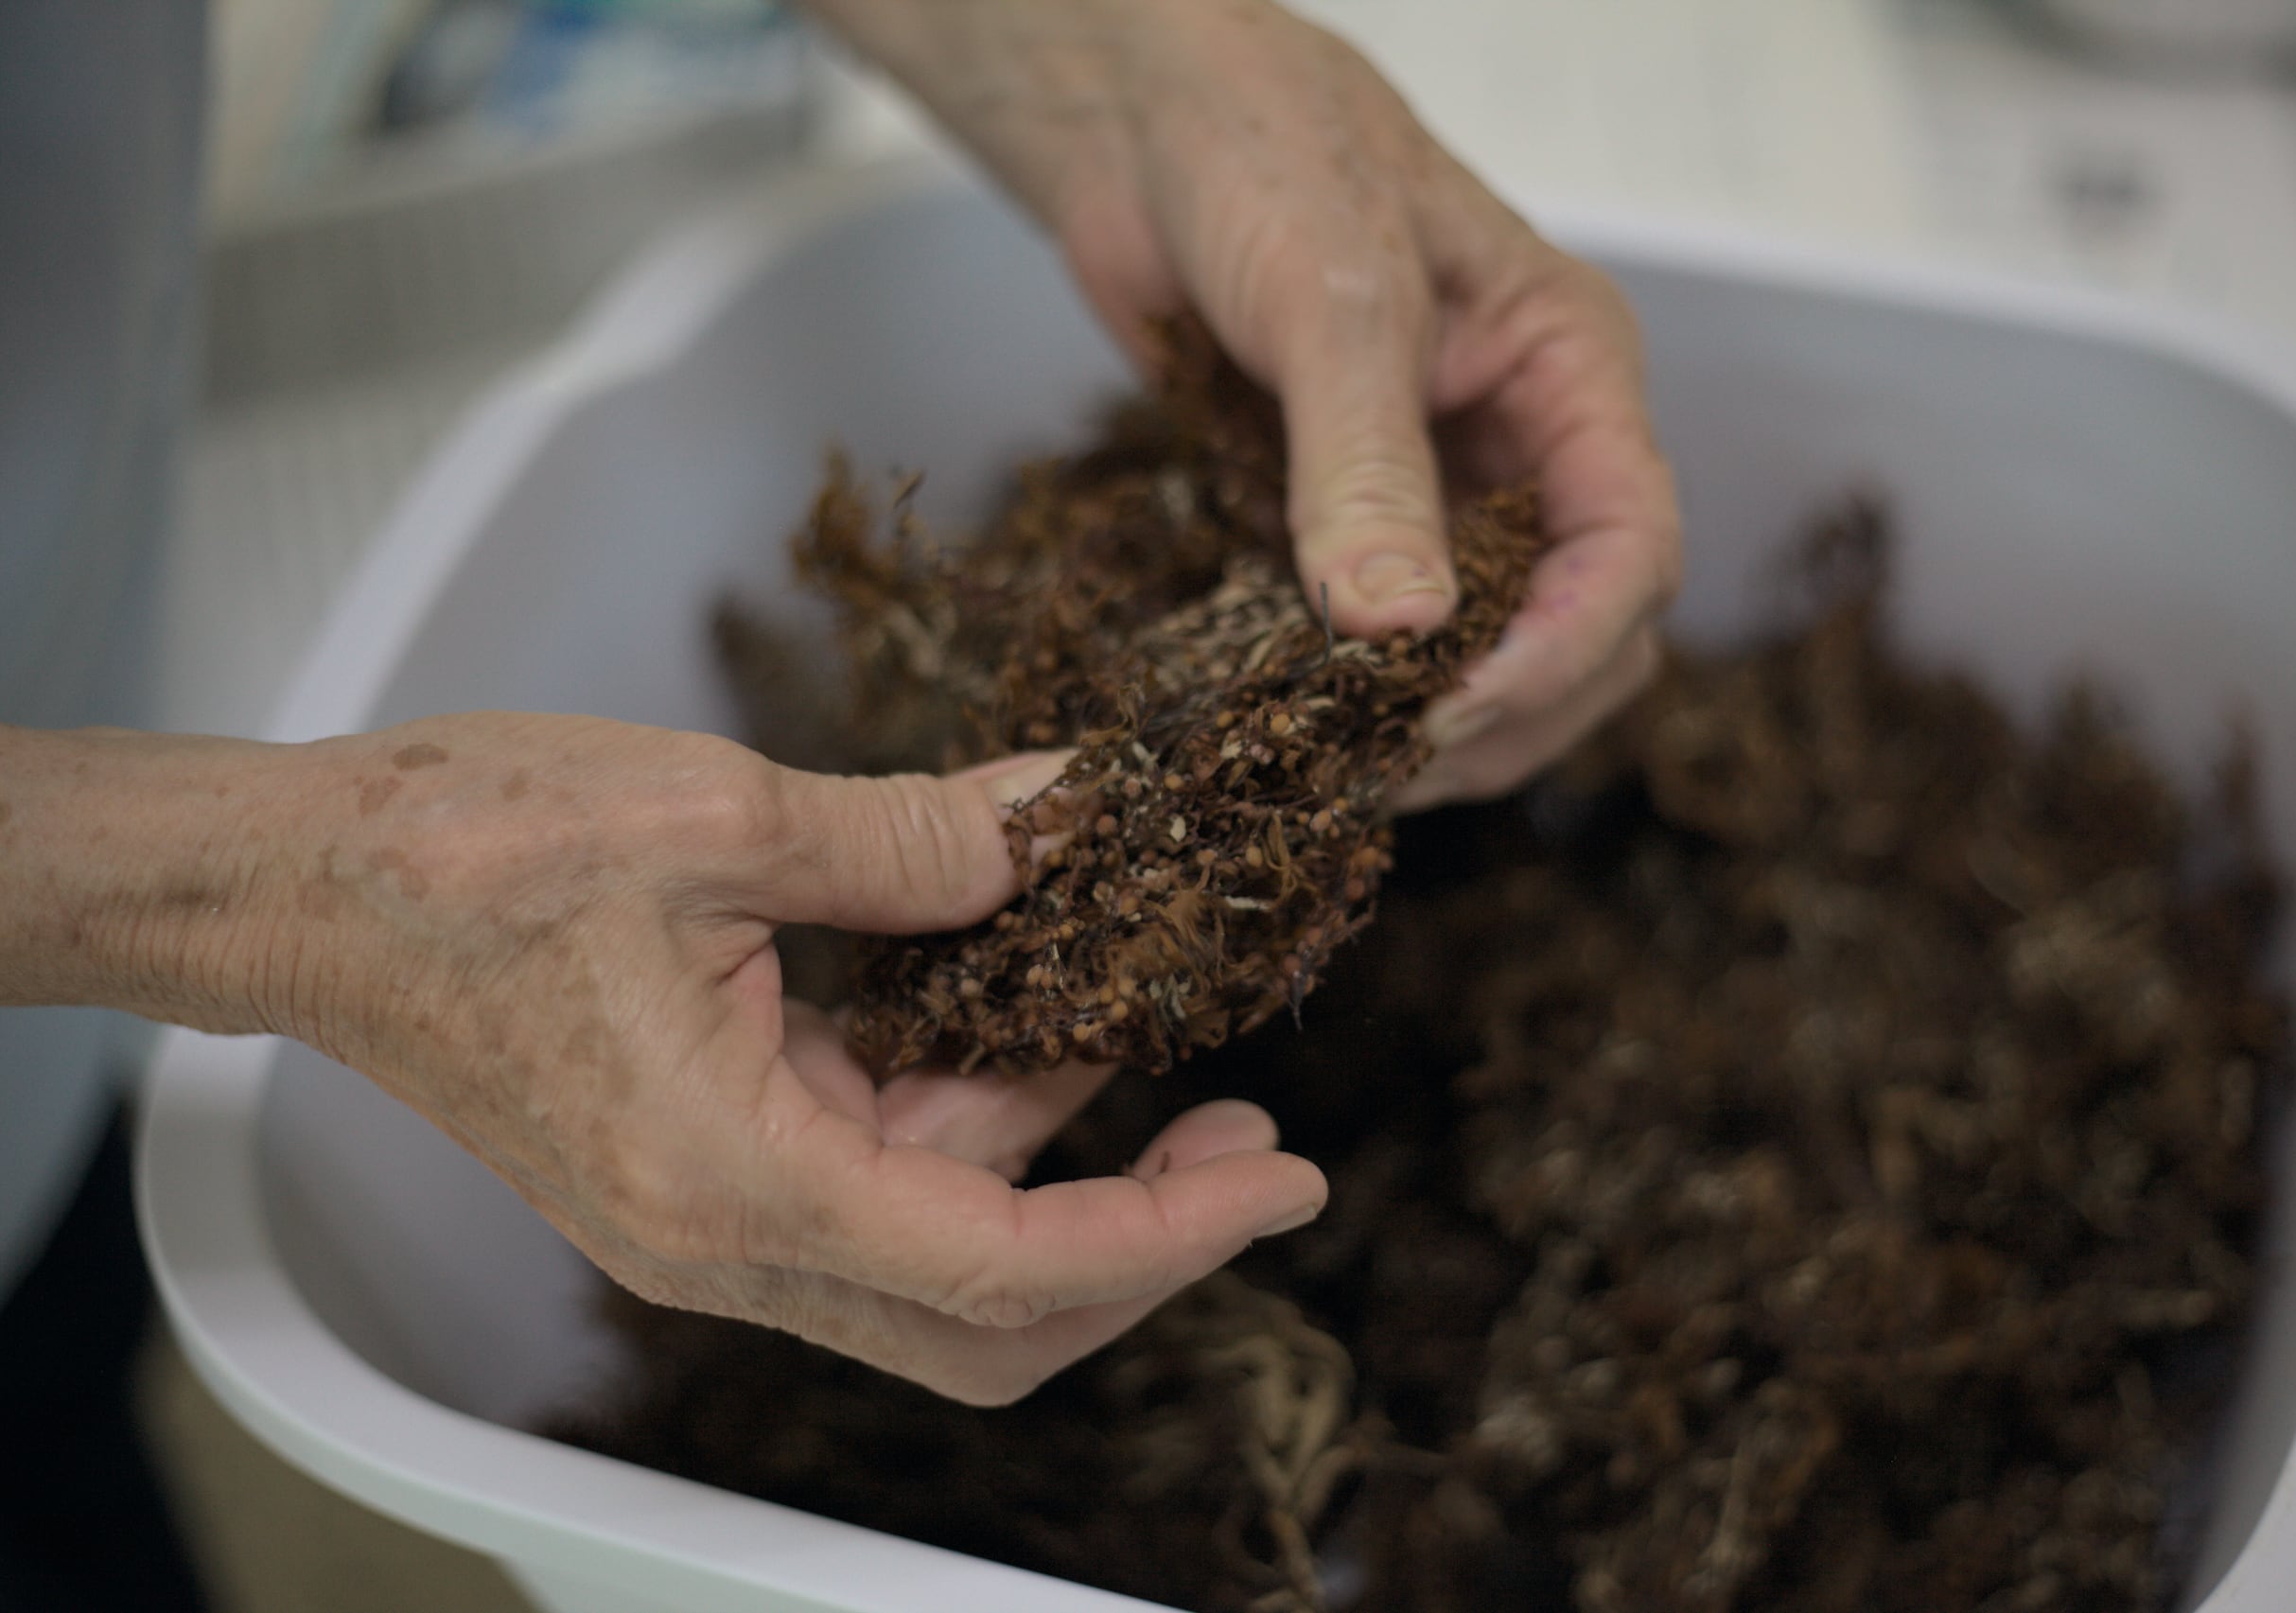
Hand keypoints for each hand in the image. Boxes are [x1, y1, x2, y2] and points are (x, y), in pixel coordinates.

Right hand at [0, 717, 1324, 1402]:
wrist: (307, 887)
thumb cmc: (469, 848)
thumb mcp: (718, 814)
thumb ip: (917, 837)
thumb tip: (1069, 821)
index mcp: (735, 1181)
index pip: (1005, 1269)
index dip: (1168, 1235)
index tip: (1285, 1176)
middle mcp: (728, 1239)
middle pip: (987, 1319)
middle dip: (1139, 1239)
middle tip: (1248, 1137)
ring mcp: (713, 1214)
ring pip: (938, 1249)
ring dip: (1055, 1157)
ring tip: (1148, 1019)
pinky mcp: (703, 1166)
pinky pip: (874, 1178)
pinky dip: (967, 1114)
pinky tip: (1025, 1007)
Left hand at [812, 0, 1681, 806]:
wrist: (1149, 126)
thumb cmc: (1264, 154)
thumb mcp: (1330, 301)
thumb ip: (1366, 465)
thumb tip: (1401, 629)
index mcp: (1571, 370)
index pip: (1632, 547)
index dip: (1564, 645)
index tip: (1459, 707)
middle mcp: (1529, 442)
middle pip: (1585, 629)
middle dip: (1508, 709)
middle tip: (1389, 761)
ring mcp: (1448, 489)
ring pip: (1494, 651)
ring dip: (1439, 721)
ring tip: (1341, 765)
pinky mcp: (1359, 519)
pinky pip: (1390, 636)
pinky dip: (1361, 693)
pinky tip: (1298, 725)